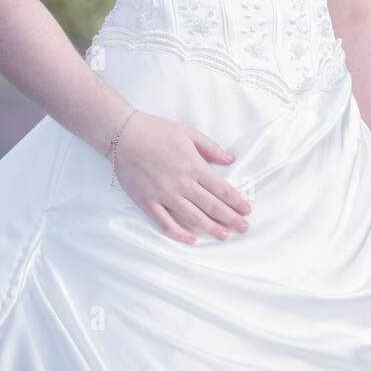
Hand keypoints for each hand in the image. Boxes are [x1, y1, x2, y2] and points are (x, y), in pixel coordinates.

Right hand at [112, 110, 252, 244]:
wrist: (123, 135)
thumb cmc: (156, 130)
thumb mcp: (189, 132)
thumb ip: (211, 147)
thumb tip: (230, 158)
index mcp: (194, 166)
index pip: (222, 189)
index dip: (236, 202)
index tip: (247, 210)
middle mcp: (183, 184)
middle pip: (212, 206)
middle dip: (231, 219)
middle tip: (244, 229)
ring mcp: (165, 195)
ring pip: (193, 217)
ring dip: (211, 228)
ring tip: (224, 236)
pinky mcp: (148, 202)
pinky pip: (165, 223)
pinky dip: (179, 234)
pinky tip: (191, 240)